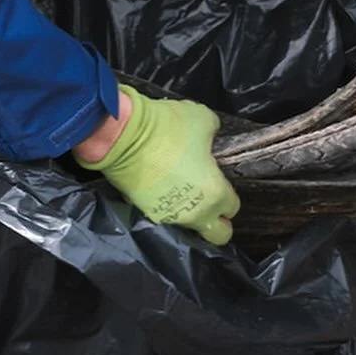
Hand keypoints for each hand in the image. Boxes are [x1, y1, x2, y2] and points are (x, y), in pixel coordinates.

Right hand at [73, 86, 239, 244]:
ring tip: (183, 190)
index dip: (229, 195)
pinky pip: (165, 216)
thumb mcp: (203, 120)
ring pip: (189, 227)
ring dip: (191, 214)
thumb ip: (213, 136)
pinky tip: (163, 188)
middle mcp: (194, 213)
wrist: (122, 135)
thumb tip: (208, 142)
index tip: (220, 182)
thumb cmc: (168, 128)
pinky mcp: (145, 212)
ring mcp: (168, 217)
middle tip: (210, 202)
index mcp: (214, 193)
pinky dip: (167, 206)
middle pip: (218, 234)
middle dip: (218, 222)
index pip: (233, 208)